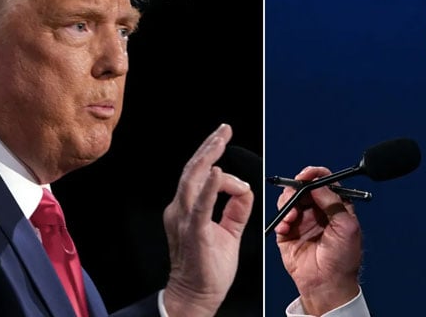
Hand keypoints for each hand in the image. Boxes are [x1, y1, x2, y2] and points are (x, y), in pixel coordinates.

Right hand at [162, 123, 254, 315]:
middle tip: (224, 130)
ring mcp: (184, 219)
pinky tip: (217, 173)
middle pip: (193, 170)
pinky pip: (200, 205)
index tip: (225, 144)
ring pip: (192, 179)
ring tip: (220, 139)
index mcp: (187, 209)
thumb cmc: (208, 268)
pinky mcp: (194, 232)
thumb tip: (245, 188)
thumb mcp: (228, 231)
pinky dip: (209, 187)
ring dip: (208, 156)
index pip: (199, 175)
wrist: (195, 296)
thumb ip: (236, 209)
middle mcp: (180, 209)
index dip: (213, 159)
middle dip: (210, 146)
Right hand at [275, 166, 362, 315]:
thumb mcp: (346, 226)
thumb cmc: (343, 260)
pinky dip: (281, 218)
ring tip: (292, 215)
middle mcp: (318, 212)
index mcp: (335, 207)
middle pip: (304, 188)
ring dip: (288, 203)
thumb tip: (318, 184)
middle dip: (297, 187)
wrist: (327, 284)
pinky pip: (280, 217)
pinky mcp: (288, 233)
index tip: (307, 175)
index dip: (315, 175)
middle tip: (296, 191)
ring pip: (290, 199)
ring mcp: (302, 221)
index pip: (325, 182)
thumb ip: (333, 201)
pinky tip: (286, 226)